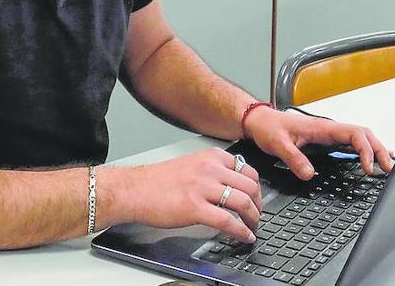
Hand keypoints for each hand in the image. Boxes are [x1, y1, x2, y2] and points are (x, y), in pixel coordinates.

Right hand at [103, 148, 263, 242]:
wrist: (135, 190)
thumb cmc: (158, 180)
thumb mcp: (192, 163)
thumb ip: (213, 170)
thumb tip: (233, 183)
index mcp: (211, 157)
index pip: (248, 170)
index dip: (257, 188)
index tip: (257, 198)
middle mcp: (210, 169)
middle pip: (250, 186)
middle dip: (259, 204)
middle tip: (258, 215)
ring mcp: (203, 188)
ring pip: (242, 202)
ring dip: (253, 218)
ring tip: (253, 227)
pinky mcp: (195, 208)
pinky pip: (227, 221)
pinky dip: (240, 231)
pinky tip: (244, 236)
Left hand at [244, 106, 393, 180]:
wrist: (258, 120)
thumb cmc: (268, 127)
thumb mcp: (278, 144)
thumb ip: (294, 158)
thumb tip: (310, 174)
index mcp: (323, 127)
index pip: (354, 134)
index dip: (366, 150)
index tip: (368, 168)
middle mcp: (329, 129)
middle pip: (364, 135)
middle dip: (379, 150)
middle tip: (389, 169)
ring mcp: (329, 135)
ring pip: (360, 138)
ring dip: (375, 149)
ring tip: (387, 165)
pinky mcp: (325, 141)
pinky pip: (350, 143)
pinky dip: (365, 150)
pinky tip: (371, 159)